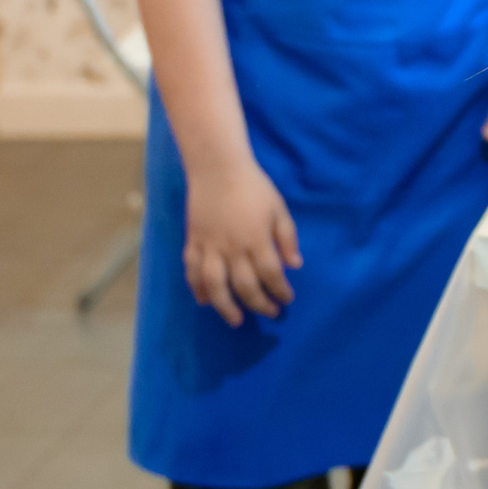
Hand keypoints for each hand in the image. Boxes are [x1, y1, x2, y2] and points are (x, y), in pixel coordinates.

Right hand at [183, 154, 301, 325]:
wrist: (218, 168)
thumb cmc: (254, 187)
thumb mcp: (279, 209)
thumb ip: (287, 238)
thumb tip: (295, 265)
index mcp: (256, 238)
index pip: (270, 273)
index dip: (280, 290)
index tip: (287, 299)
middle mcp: (232, 246)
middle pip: (244, 284)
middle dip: (258, 303)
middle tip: (270, 313)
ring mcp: (209, 245)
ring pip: (214, 284)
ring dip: (225, 306)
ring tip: (236, 320)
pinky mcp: (193, 242)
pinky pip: (192, 270)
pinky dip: (197, 288)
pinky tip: (205, 300)